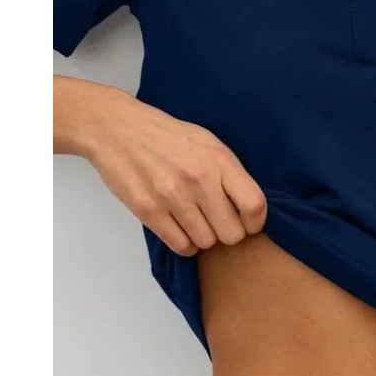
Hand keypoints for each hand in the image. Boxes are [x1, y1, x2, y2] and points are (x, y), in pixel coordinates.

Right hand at [83, 91, 266, 256]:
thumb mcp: (209, 143)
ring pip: (206, 242)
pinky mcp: (148, 211)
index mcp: (219, 160)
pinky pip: (180, 246)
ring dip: (205, 237)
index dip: (256, 222)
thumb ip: (230, 173)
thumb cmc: (169, 136)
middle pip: (232, 233)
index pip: (254, 204)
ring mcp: (172, 197)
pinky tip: (182, 229)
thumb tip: (249, 207)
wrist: (119, 129)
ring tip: (196, 221)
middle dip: (229, 232)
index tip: (249, 223)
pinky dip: (185, 243)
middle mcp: (199, 180)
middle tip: (218, 222)